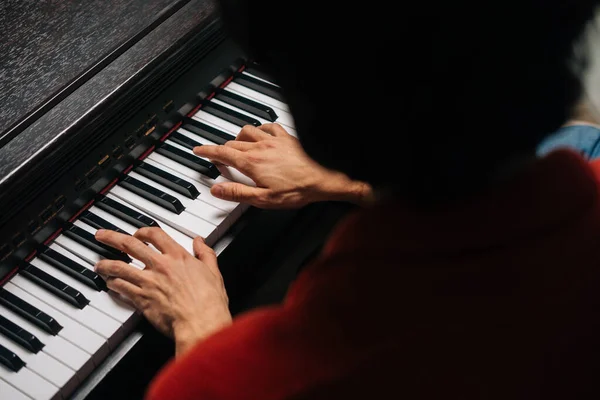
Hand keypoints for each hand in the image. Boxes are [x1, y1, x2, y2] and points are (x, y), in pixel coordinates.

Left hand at [94, 227, 231, 355]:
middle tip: (101, 236)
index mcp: (177, 256)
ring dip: (106, 264)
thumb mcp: (213, 271)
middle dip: (112, 238)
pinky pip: (121, 288)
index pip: (155, 234)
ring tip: (99, 264)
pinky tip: (110, 284)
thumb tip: (200, 242)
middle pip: (129, 245)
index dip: (143, 231)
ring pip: (119, 267)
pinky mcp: (141, 299)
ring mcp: (148, 282)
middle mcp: (160, 265)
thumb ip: (205, 254)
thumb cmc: (209, 301)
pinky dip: (113, 285)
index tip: (138, 233)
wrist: (200, 322)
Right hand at [193, 123, 373, 208]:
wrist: (322, 180)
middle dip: (222, 149)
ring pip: (248, 130)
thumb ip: (237, 193)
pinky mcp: (286, 137)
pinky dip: (260, 129)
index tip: (198, 150)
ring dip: (238, 137)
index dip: (207, 151)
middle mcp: (260, 148)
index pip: (222, 153)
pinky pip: (268, 126)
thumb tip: (216, 190)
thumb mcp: (263, 200)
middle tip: (219, 157)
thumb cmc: (296, 191)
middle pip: (233, 143)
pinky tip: (261, 134)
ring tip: (238, 145)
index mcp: (252, 163)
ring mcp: (273, 140)